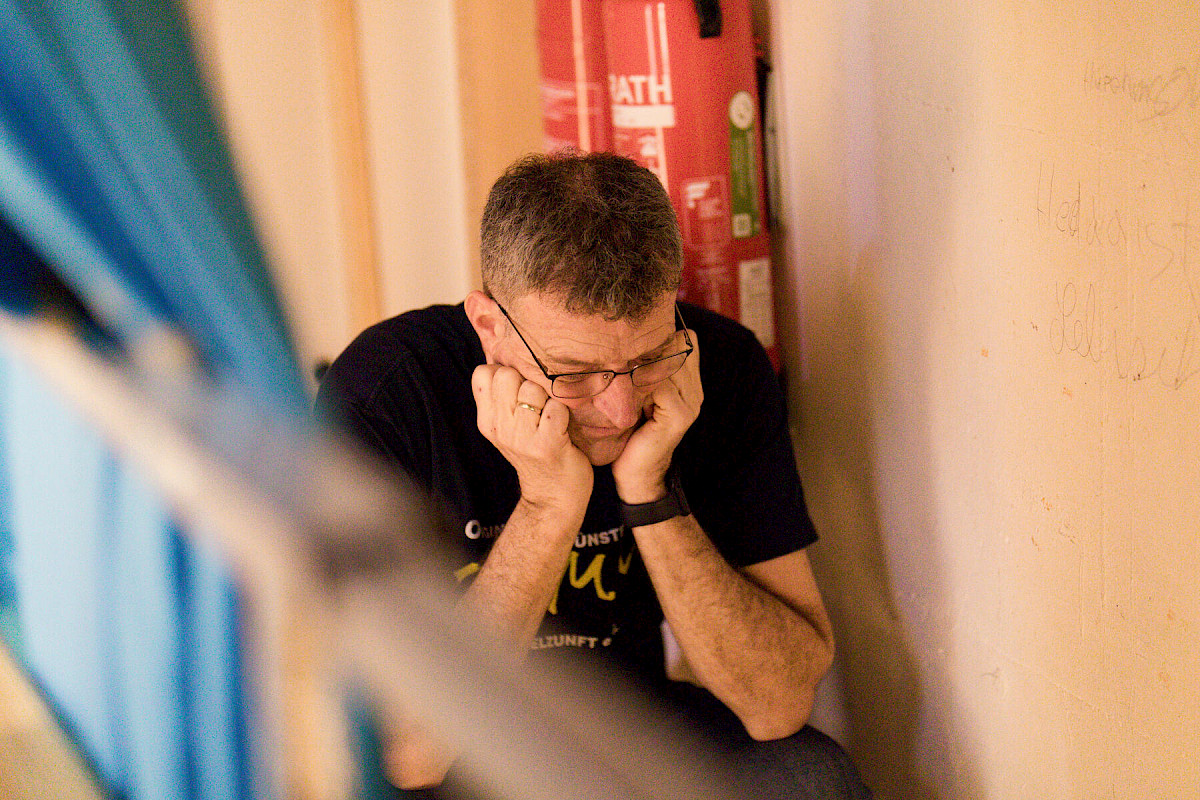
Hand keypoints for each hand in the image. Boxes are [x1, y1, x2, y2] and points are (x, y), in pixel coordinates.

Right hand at [472, 364, 592, 514]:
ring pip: (533, 389)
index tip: (519, 391)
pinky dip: (564, 413)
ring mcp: (522, 437)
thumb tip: (500, 350)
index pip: (484, 372)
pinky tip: (563, 428)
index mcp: (487, 420)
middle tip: (539, 404)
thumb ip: (502, 393)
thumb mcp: (508, 425)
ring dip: (549, 398)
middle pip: (507, 374)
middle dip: (527, 381)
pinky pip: (556, 408)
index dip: (505, 373)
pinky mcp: (547, 444)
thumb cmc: (536, 451)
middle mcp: (500, 427)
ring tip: (551, 418)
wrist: (553, 496)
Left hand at [611, 330, 701, 503]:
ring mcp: (691, 402)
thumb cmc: (628, 432)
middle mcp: (694, 389)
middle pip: (674, 347)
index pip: (682, 339)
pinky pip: (659, 385)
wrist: (636, 474)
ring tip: (619, 381)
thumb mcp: (634, 393)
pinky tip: (624, 397)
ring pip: (665, 364)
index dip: (656, 340)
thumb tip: (619, 337)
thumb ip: (640, 368)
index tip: (627, 348)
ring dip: (637, 368)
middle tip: (619, 362)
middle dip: (645, 351)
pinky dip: (637, 386)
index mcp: (688, 381)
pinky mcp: (680, 416)